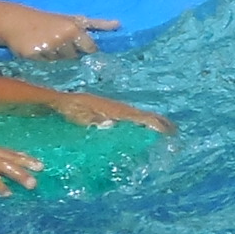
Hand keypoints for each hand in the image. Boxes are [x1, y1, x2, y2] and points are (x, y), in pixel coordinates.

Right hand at [0, 6, 111, 59]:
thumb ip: (97, 24)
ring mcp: (48, 47)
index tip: (77, 48)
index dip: (84, 51)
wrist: (15, 21)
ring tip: (45, 46)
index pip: (89, 49)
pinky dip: (41, 62)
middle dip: (67, 54)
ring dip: (54, 59)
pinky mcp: (33, 55)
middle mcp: (63, 38)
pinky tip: (36, 51)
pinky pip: (44, 67)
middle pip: (74, 59)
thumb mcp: (73, 19)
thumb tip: (119, 24)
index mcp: (74, 29)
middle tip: (56, 44)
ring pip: (60, 64)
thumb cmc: (49, 21)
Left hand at [47, 90, 174, 135]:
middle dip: (160, 122)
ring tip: (165, 130)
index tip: (169, 133)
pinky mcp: (110, 110)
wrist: (59, 100)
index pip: (140, 117)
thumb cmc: (69, 109)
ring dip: (153, 122)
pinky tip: (143, 128)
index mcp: (115, 110)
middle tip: (175, 132)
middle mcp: (119, 108)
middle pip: (144, 114)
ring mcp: (115, 108)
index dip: (155, 125)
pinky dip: (142, 121)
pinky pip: (132, 116)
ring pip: (139, 115)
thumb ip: (93, 121)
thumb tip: (111, 125)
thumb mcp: (78, 115)